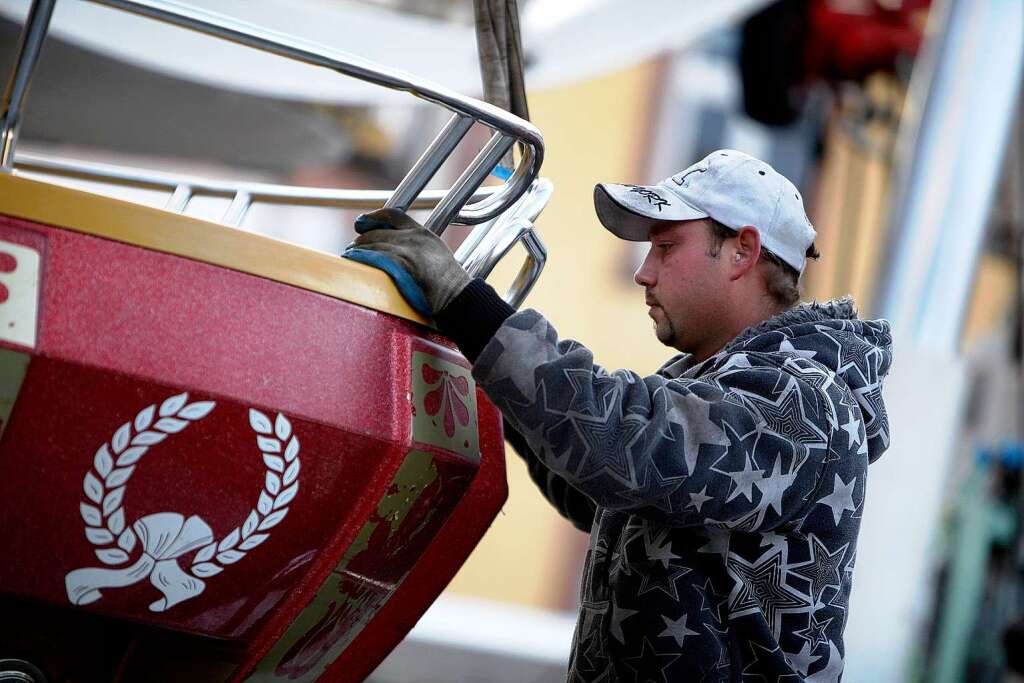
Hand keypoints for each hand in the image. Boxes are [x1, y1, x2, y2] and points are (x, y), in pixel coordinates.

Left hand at [342, 209, 471, 317]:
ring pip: (373, 244)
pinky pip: (375, 258)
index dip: (374, 217)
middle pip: (378, 232)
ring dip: (358, 251)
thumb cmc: (447, 283)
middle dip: (362, 239)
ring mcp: (408, 250)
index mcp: (422, 233)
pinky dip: (362, 258)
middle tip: (353, 247)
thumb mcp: (435, 255)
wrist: (457, 296)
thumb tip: (395, 250)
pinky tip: (355, 262)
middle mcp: (414, 238)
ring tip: (351, 256)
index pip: (393, 215)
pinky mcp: (402, 265)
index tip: (362, 222)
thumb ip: (416, 248)